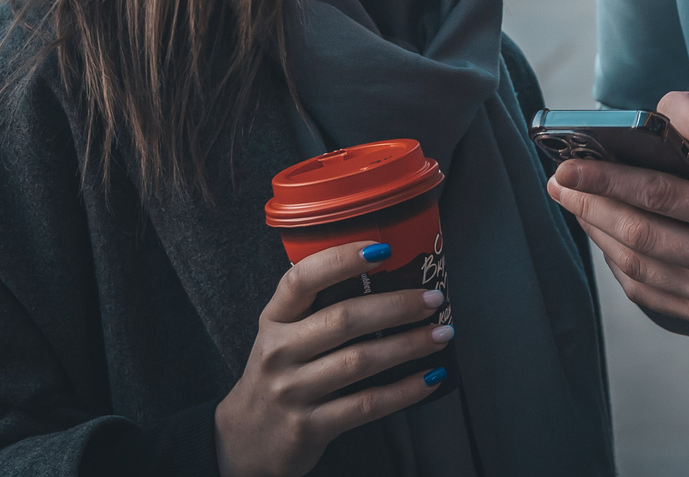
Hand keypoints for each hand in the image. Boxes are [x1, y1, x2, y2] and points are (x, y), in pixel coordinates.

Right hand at [213, 242, 454, 476]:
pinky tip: (430, 378)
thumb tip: (388, 276)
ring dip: (408, 345)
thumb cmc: (280, 374)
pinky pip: (365, 405)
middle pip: (343, 319)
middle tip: (432, 298)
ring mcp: (292, 391)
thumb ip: (319, 308)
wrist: (246, 439)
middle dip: (396, 305)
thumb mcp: (284, 334)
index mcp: (274, 319)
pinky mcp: (310, 427)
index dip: (341, 259)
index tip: (383, 249)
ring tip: (441, 334)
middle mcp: (279, 352)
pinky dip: (403, 391)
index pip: (301, 279)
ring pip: (359, 361)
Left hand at [547, 100, 688, 328]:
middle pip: (640, 235)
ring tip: (578, 209)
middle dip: (590, 208)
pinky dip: (624, 270)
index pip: (661, 197)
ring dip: (601, 237)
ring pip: (641, 268)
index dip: (608, 181)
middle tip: (559, 184)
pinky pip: (654, 296)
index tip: (570, 166)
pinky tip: (610, 244)